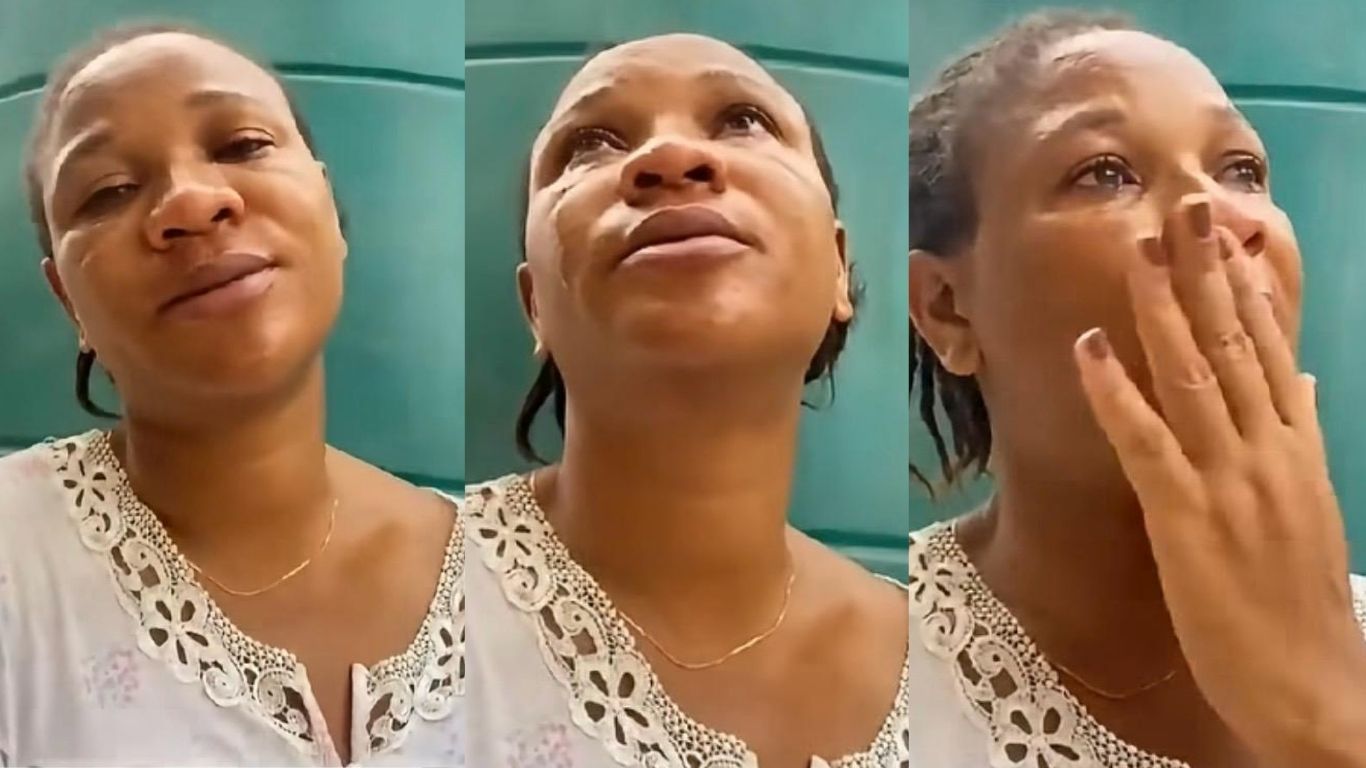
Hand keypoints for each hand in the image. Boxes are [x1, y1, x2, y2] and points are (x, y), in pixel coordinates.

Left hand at [1073, 195, 1365, 766]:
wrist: (1314, 683)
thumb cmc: (1300, 599)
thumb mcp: (1311, 504)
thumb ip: (1302, 436)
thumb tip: (1304, 380)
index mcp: (1296, 446)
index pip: (1272, 348)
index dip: (1249, 285)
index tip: (1231, 230)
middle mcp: (1268, 450)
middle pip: (1235, 344)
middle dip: (1208, 272)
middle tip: (1186, 204)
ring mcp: (1228, 481)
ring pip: (1192, 376)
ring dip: (1162, 308)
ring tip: (1138, 246)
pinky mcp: (1188, 519)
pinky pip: (1147, 442)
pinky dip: (1116, 391)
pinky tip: (1089, 347)